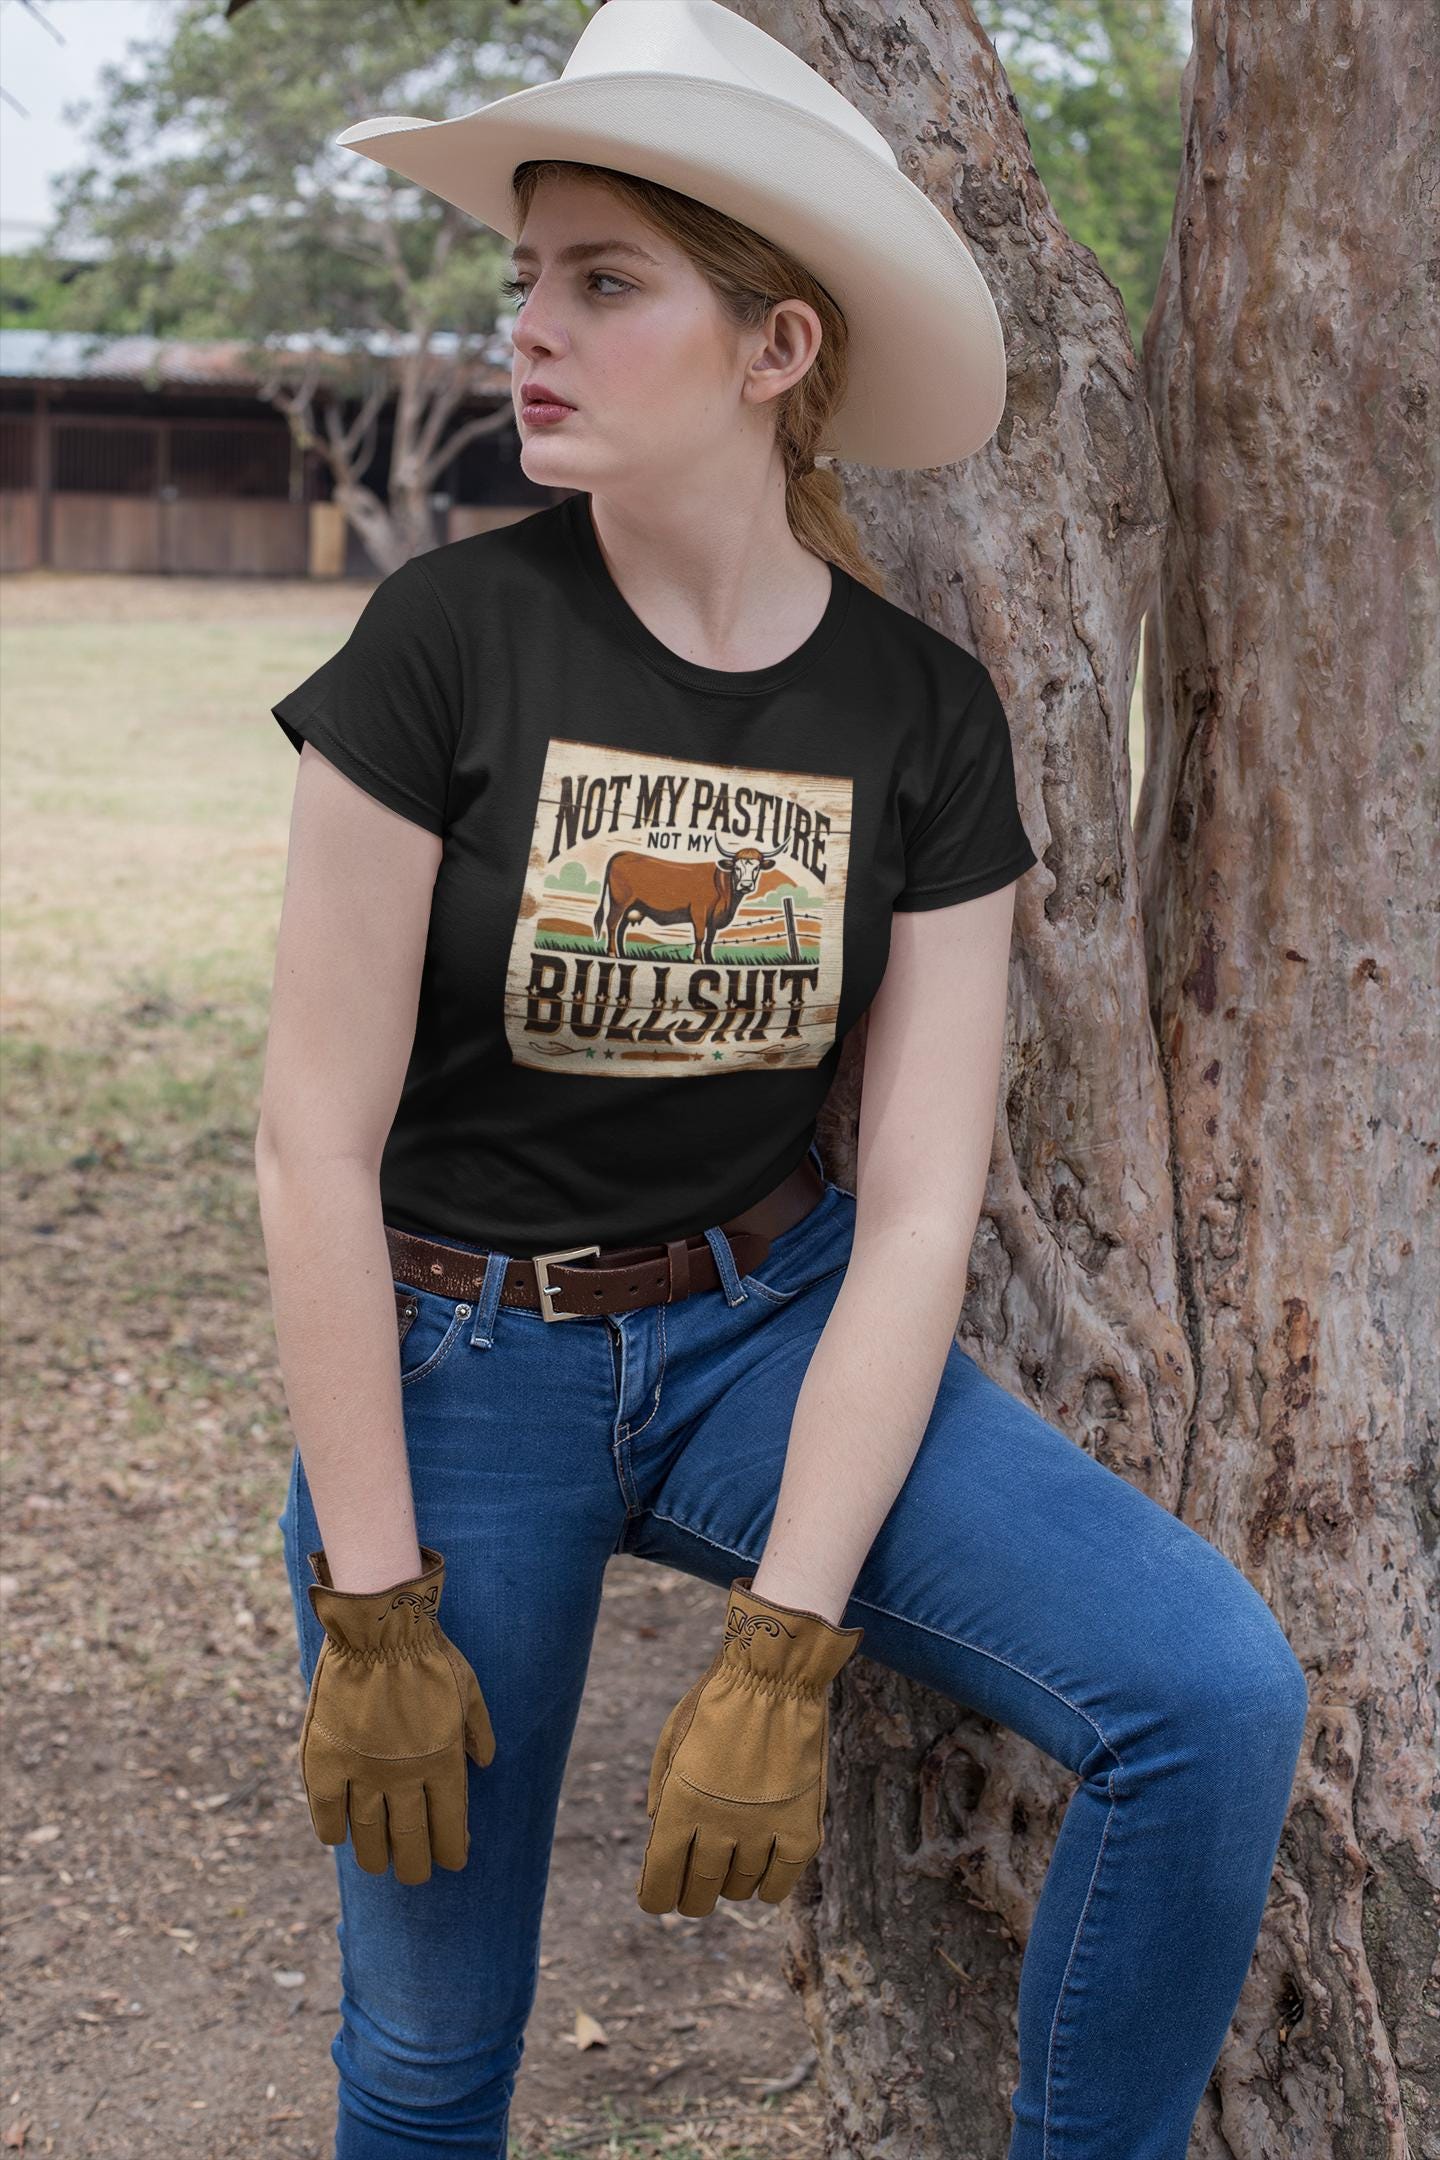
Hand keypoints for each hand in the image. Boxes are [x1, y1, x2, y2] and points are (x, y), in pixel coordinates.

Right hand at [299, 1544, 495, 1882]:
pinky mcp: (326, 1761)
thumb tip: (486, 1763)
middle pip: (410, 1842)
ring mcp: (362, 1772)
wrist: (378, 1628)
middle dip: (415, 1866)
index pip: (449, 1828)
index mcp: (443, 1762)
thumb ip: (478, 1730)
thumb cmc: (428, 1655)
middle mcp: (403, 1777)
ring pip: (368, 1837)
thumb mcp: (469, 1688)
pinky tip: (339, 1836)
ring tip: (379, 1864)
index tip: (452, 1861)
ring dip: (375, 1857)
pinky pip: (327, 1813)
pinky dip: (333, 1831)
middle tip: (414, 1873)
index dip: (451, 1851)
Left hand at [636, 1575, 862, 1916]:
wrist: (774, 1676)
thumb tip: (660, 1834)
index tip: (660, 1897)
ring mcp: (763, 1832)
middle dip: (693, 1897)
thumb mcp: (671, 1741)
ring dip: (732, 1881)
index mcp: (679, 1808)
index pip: (660, 1886)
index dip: (657, 1898)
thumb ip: (662, 1794)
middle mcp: (718, 1828)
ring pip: (741, 1889)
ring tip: (734, 1856)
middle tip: (697, 1888)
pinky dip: (770, 1885)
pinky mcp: (802, 1830)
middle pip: (700, 1895)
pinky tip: (764, 1867)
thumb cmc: (717, 1702)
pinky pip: (782, 1883)